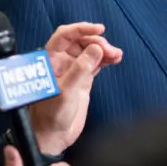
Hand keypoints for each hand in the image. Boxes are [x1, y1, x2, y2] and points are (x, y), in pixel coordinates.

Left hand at [29, 22, 122, 154]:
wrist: (53, 136)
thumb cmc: (50, 116)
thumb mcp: (66, 91)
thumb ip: (80, 69)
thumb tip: (95, 48)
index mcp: (50, 60)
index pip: (64, 35)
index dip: (81, 29)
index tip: (99, 29)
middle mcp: (61, 62)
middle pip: (80, 42)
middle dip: (96, 42)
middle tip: (109, 50)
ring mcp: (73, 70)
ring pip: (89, 51)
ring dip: (103, 50)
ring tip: (116, 55)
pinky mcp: (82, 80)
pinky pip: (95, 63)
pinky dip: (105, 59)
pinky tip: (115, 58)